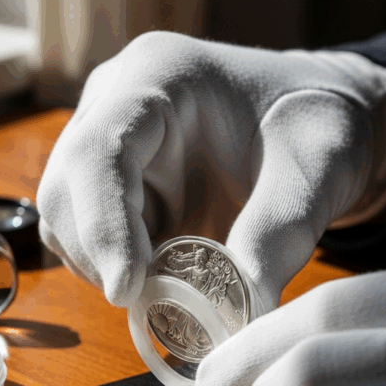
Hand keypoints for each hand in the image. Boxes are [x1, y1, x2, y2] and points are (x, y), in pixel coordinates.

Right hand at [37, 31, 385, 306]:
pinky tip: (160, 275)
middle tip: (156, 300)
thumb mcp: (319, 168)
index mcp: (160, 77)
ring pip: (66, 219)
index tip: (127, 288)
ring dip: (103, 266)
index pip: (100, 150)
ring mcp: (111, 143)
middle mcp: (117, 104)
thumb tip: (242, 308)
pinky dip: (115, 267)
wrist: (314, 124)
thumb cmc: (319, 126)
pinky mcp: (117, 182)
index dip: (104, 224)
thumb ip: (282, 230)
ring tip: (166, 286)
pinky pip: (88, 235)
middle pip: (66, 190)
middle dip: (101, 255)